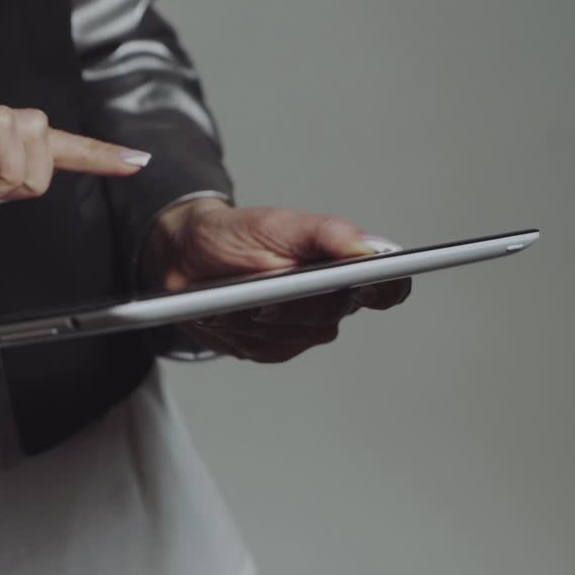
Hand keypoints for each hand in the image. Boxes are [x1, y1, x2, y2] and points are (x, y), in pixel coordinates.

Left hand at [144, 198, 411, 362]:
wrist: (187, 257)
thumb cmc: (235, 234)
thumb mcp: (279, 223)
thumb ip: (327, 233)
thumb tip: (366, 248)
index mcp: (342, 264)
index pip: (387, 286)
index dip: (386, 289)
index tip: (364, 286)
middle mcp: (330, 300)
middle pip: (329, 315)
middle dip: (292, 304)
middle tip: (263, 293)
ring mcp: (302, 328)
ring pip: (294, 336)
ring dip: (258, 318)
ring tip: (232, 297)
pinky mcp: (274, 347)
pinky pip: (267, 350)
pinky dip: (241, 332)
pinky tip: (225, 314)